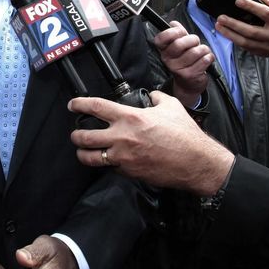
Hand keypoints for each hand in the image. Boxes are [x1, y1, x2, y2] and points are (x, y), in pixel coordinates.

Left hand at [69, 92, 234, 195]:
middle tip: (76, 133)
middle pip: (84, 136)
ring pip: (90, 157)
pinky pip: (110, 168)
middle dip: (75, 134)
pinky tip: (109, 161)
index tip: (72, 105)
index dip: (79, 104)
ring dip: (83, 153)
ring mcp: (123, 157)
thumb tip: (150, 96)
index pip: (95, 107)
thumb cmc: (185, 134)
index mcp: (130, 117)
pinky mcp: (128, 172)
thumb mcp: (171, 106)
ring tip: (83, 151)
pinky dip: (107, 164)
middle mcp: (122, 137)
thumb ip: (156, 98)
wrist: (195, 162)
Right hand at [152, 21, 213, 106]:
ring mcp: (178, 68)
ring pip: (196, 51)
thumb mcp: (180, 46)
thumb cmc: (185, 62)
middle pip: (180, 43)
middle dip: (193, 39)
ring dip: (203, 49)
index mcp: (163, 50)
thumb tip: (173, 23)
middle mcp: (168, 60)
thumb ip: (178, 33)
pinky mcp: (190, 74)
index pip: (161, 38)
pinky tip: (205, 60)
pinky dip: (209, 57)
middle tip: (195, 43)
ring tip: (202, 53)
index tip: (180, 32)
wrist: (188, 83)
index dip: (172, 32)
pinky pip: (205, 59)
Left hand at [215, 0, 268, 56]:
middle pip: (251, 31)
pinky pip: (245, 47)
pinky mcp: (261, 53)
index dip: (251, 7)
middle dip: (234, 24)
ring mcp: (267, 47)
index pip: (265, 13)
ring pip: (245, 42)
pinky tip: (226, 33)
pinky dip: (234, 40)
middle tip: (221, 17)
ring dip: (229, 34)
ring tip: (219, 25)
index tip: (238, 1)